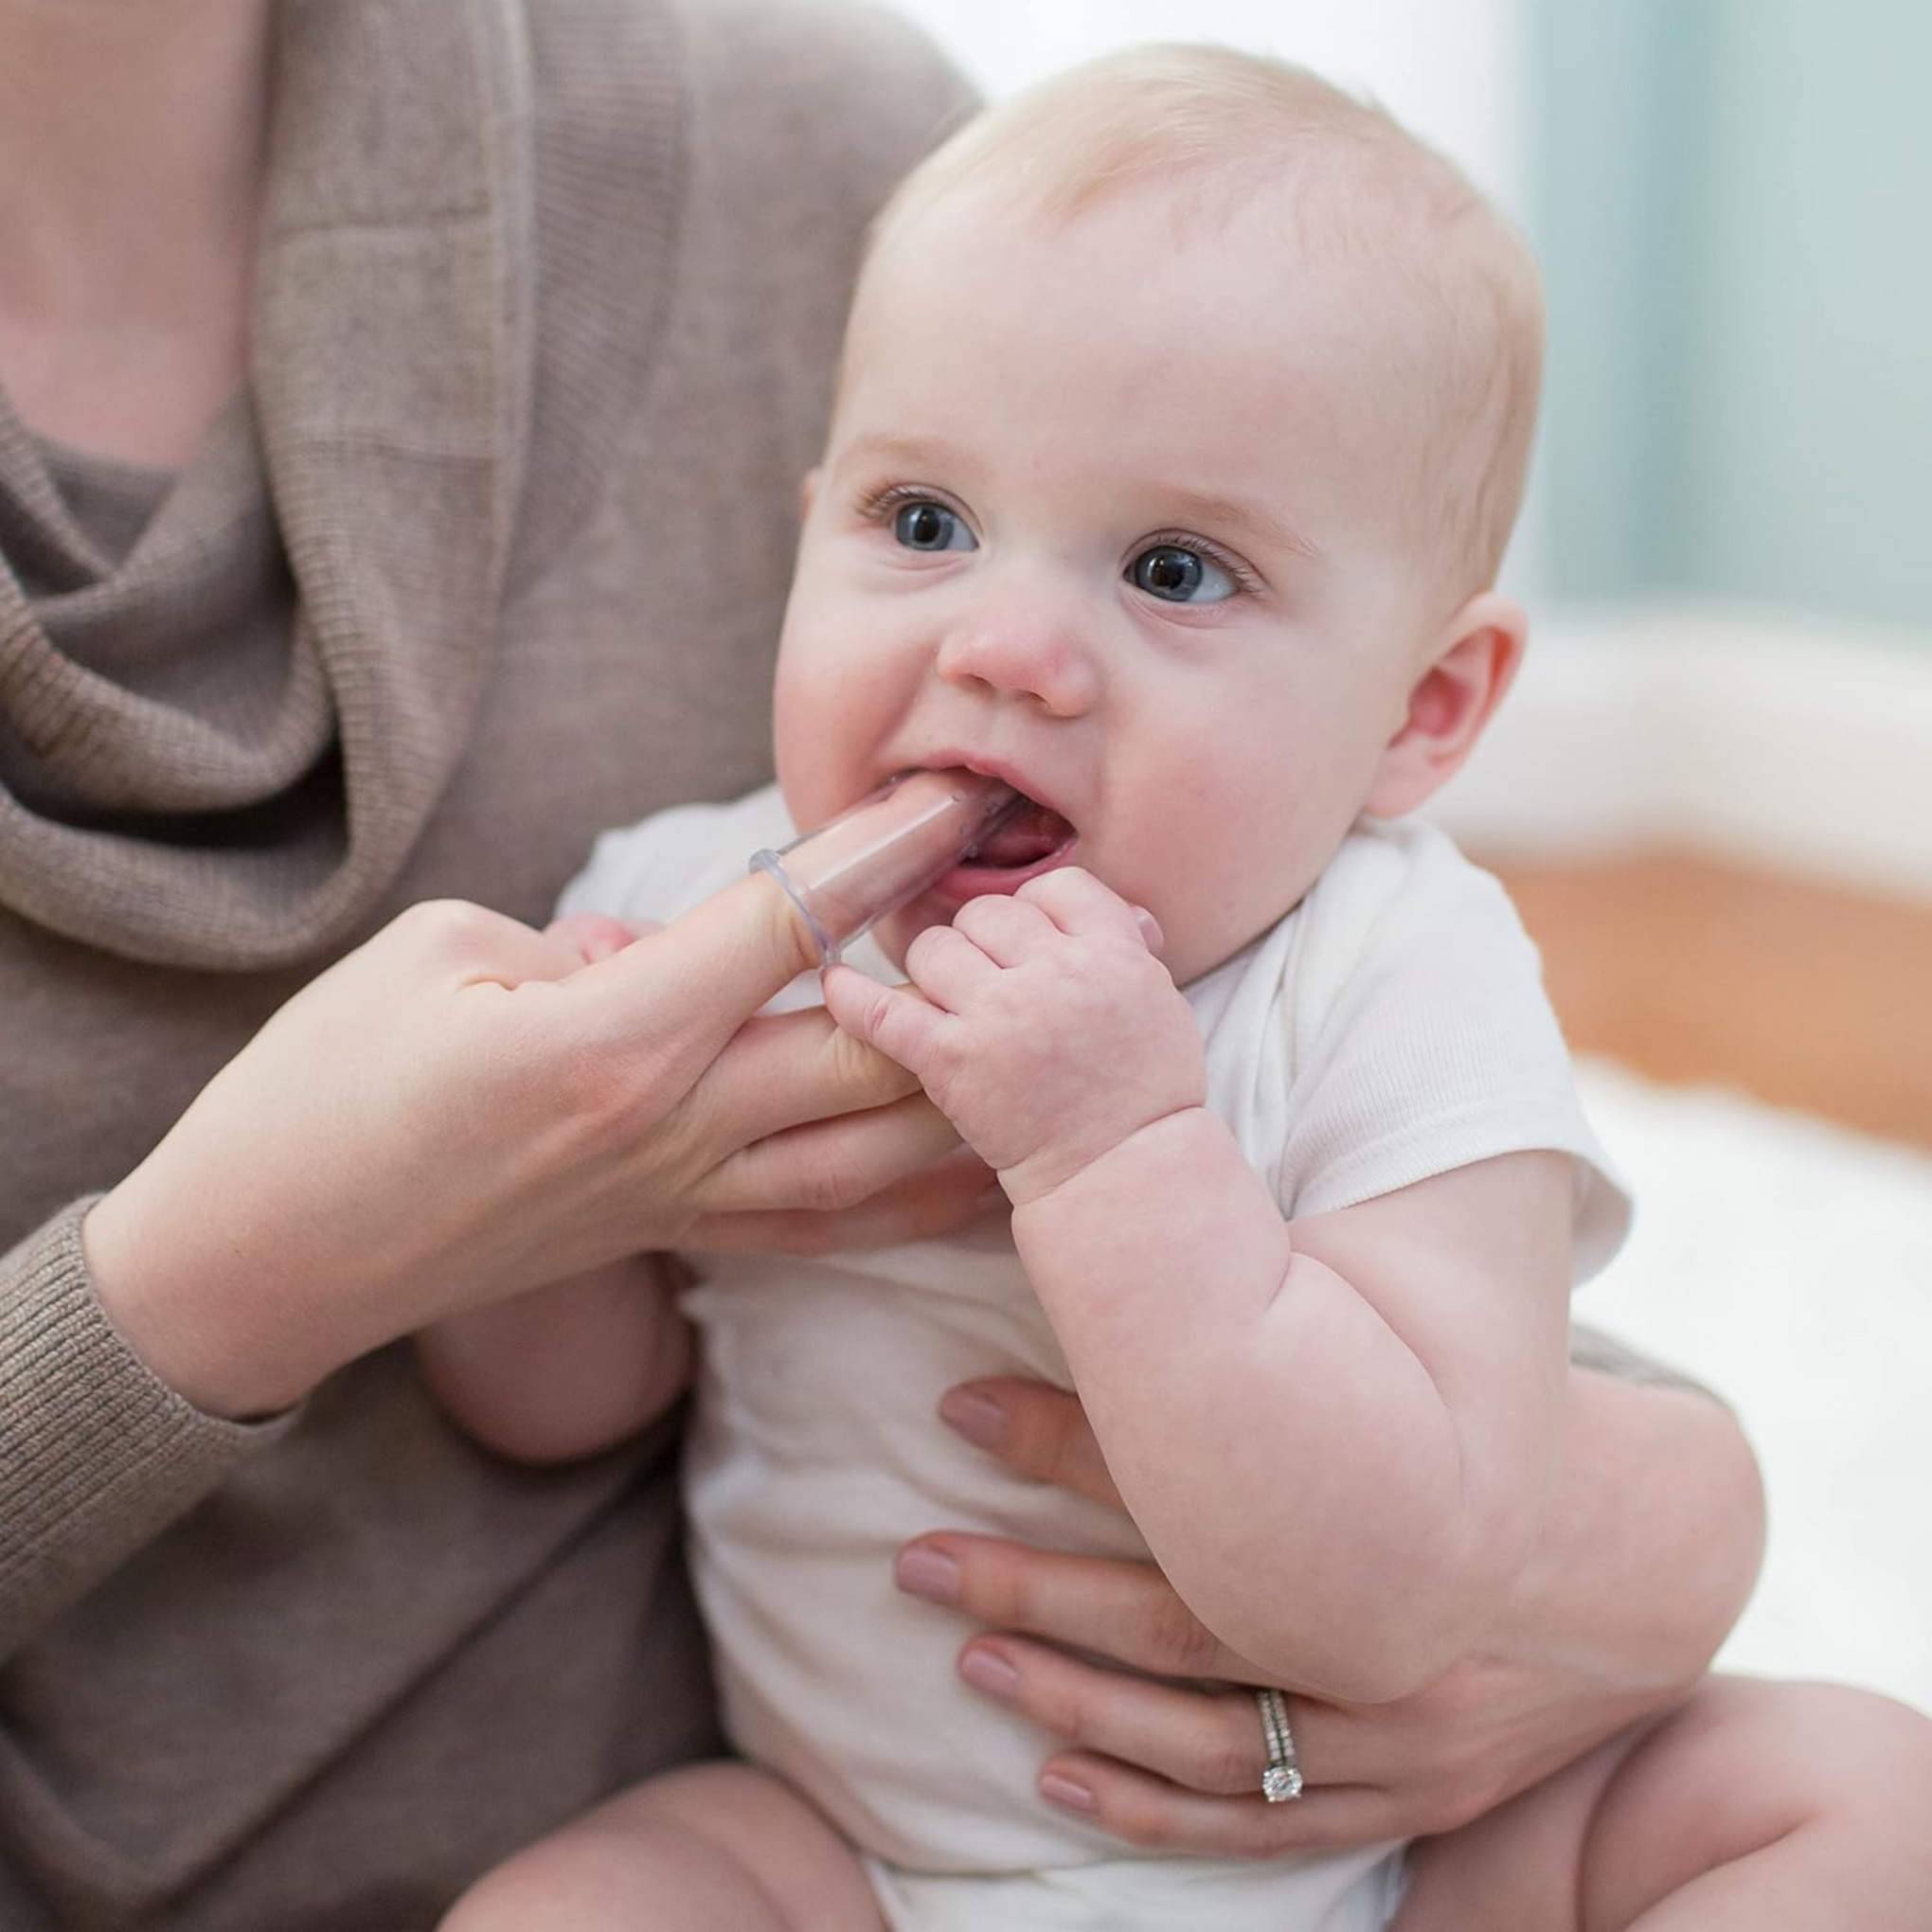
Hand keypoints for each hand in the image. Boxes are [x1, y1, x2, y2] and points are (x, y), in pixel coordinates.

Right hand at [84, 874, 988, 1418]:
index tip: (956, 796)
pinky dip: (915, 1198)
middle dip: (967, 971)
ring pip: (876, 1156)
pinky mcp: (672, 1238)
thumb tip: (670, 948)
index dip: (883, 852)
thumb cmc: (327, 1088)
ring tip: (1050, 1036)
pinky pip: (826, 1227)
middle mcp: (673, 1127)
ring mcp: (681, 1198)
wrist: (271, 1258)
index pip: (788, 925)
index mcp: (614, 1036)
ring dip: (971, 1094)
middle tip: (1046, 909)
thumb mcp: (440, 958)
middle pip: (871, 1048)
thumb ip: (582, 941)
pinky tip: (982, 1173)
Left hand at [823, 869, 1200, 1204]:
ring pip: (935, 948)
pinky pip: (884, 1012)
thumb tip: (1105, 910)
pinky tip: (835, 985)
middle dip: (984, 942)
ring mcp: (999, 1016)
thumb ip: (1123, 947)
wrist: (1121, 1173)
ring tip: (951, 1002)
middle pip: (988, 913)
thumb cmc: (1145, 1094)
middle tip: (991, 982)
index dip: (1037, 910)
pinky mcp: (952, 1062)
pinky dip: (852, 997)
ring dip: (936, 970)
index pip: (1055, 888)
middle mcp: (1053, 973)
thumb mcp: (1159, 1002)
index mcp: (1112, 952)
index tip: (1032, 941)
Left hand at [898, 1377, 1711, 1856]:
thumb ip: (1300, 1323)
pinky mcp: (1414, 1799)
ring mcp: (1404, 1736)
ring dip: (1072, 1698)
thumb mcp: (1415, 1360)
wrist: (1650, 1562)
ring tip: (968, 1652)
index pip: (1192, 1479)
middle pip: (1179, 1618)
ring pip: (1208, 1737)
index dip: (1065, 1439)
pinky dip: (1154, 1811)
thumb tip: (1152, 1249)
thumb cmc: (1498, 1431)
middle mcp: (1386, 1634)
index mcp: (1380, 1508)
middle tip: (917, 1557)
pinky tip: (1056, 1779)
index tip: (959, 1402)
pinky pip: (1267, 1827)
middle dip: (1035, 1587)